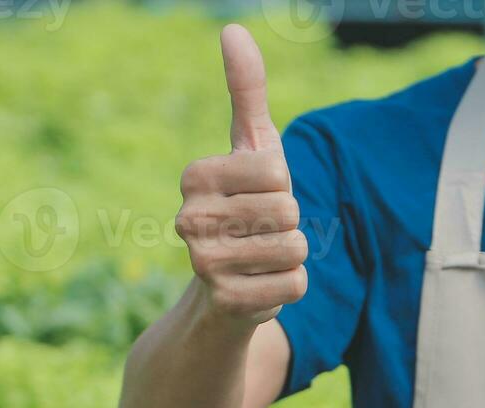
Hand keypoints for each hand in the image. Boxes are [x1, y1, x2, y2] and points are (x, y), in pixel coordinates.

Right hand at [175, 25, 306, 329]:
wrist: (229, 285)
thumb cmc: (247, 205)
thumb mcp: (252, 148)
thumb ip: (247, 91)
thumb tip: (235, 29)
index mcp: (195, 176)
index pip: (277, 172)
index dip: (283, 186)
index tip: (258, 196)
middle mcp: (188, 218)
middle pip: (288, 211)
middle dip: (292, 224)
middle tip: (263, 231)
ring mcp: (203, 263)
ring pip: (295, 248)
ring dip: (293, 255)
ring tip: (264, 257)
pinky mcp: (226, 301)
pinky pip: (295, 285)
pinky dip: (292, 286)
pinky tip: (264, 285)